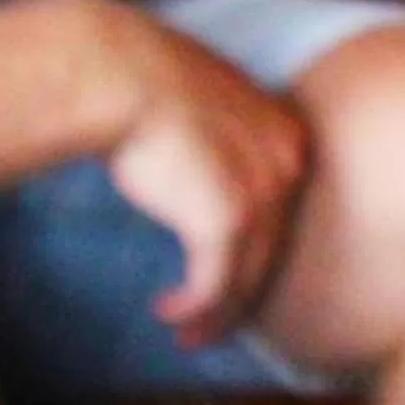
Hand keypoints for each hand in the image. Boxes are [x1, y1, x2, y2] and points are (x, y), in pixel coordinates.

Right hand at [94, 2, 311, 346]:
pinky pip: (216, 284)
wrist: (116, 71)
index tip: (225, 277)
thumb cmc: (141, 79)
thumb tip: (196, 175)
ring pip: (248, 277)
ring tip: (186, 334)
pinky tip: (168, 312)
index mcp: (286, 133)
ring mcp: (263, 194)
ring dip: (215, 314)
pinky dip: (195, 308)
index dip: (254, 251)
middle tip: (207, 324)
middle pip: (271, 250)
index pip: (282, 212)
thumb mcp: (199, 107)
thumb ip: (214, 144)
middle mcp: (288, 165)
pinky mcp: (225, 222)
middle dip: (239, 294)